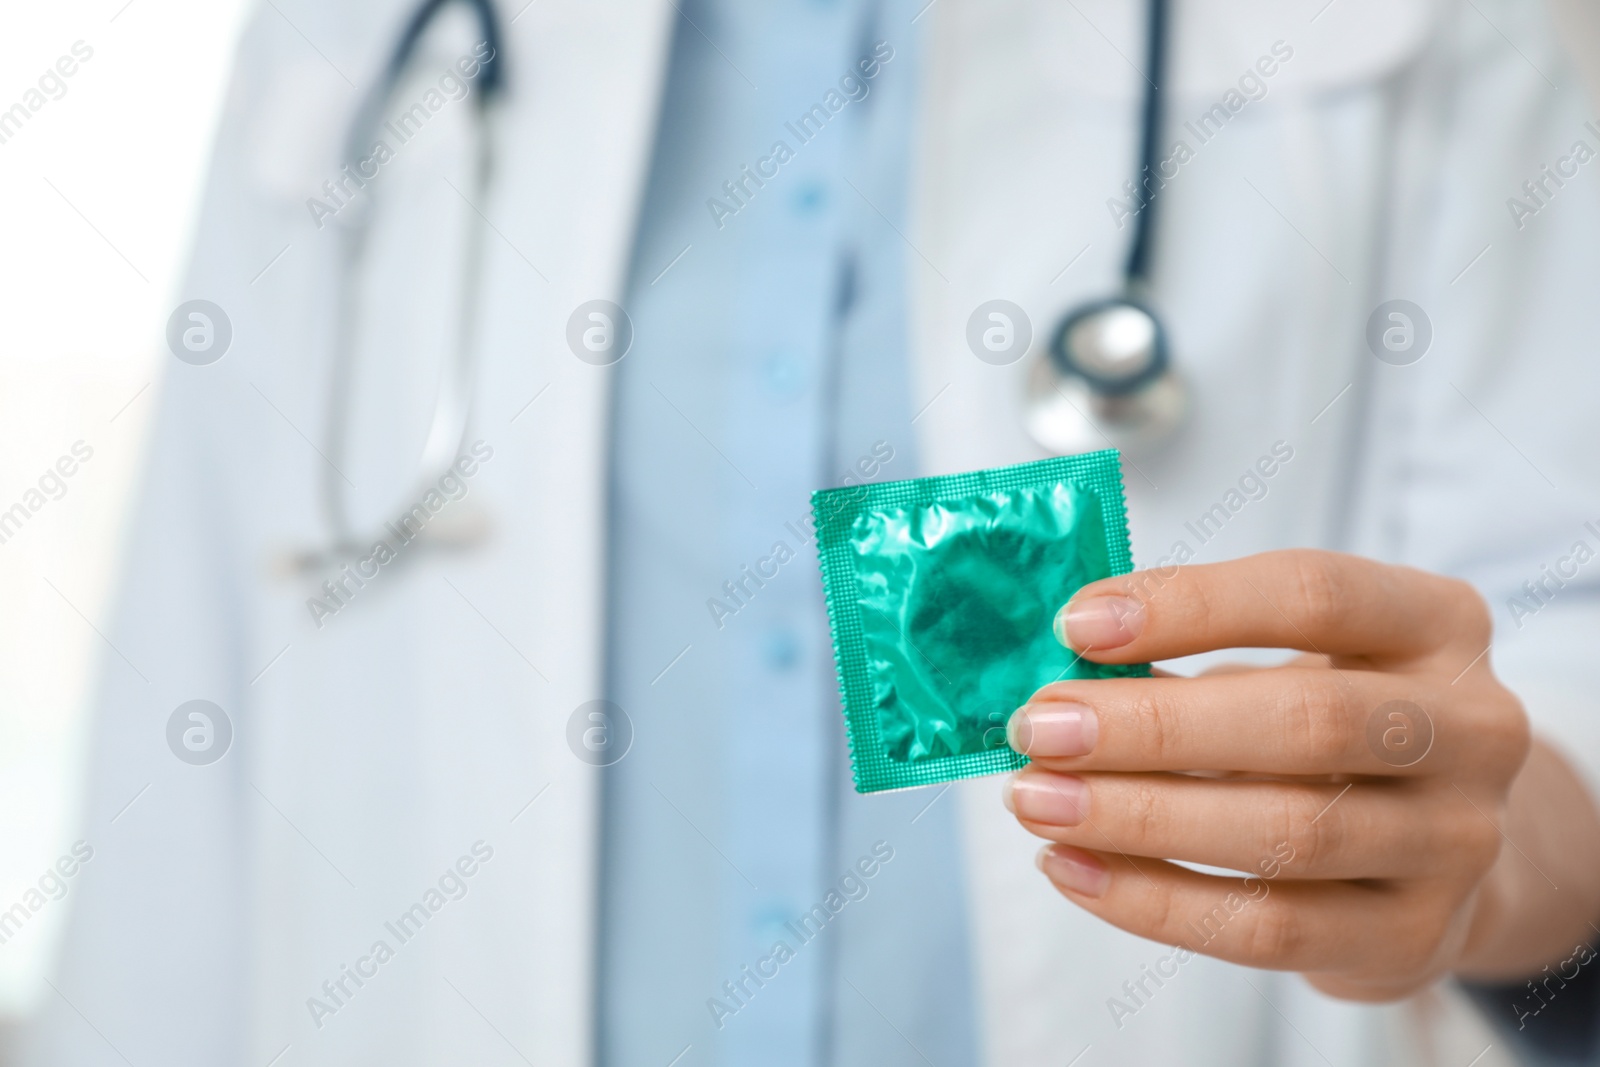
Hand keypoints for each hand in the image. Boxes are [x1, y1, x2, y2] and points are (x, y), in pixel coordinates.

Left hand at [1002, 549, 1532, 1000]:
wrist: (1430, 849)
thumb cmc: (1326, 723)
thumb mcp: (1287, 658)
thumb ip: (1188, 655)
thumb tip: (1056, 674)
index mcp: (1439, 625)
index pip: (1314, 594)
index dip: (1188, 603)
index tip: (1074, 625)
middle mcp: (1474, 730)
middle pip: (1304, 722)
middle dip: (1149, 726)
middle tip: (1037, 729)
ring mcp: (1456, 842)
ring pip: (1284, 834)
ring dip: (1136, 818)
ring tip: (1037, 801)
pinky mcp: (1413, 937)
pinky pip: (1264, 929)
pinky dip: (1149, 900)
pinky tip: (1071, 867)